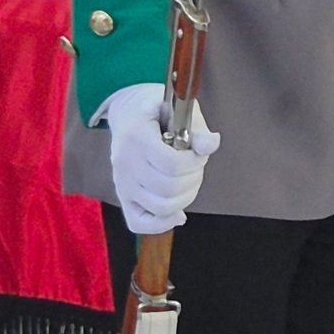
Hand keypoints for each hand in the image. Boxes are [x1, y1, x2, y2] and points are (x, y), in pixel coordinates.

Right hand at [98, 82, 219, 234]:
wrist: (130, 112)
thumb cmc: (159, 110)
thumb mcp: (180, 109)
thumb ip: (197, 128)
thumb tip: (211, 144)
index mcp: (135, 135)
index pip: (171, 164)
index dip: (193, 162)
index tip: (198, 153)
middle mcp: (124, 163)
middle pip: (168, 189)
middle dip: (193, 178)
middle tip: (195, 165)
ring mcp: (122, 183)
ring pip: (160, 208)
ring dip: (185, 197)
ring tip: (189, 180)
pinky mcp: (123, 197)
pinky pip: (139, 223)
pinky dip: (162, 223)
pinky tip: (178, 212)